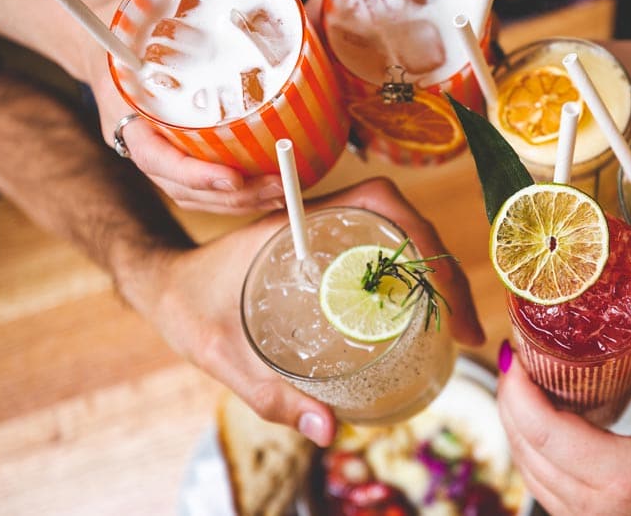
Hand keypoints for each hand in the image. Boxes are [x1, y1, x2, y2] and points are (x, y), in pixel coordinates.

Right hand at [79, 0, 284, 213]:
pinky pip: (202, 191)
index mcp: (126, 116)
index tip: (233, 178)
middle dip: (235, 196)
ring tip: (283, 193)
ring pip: (196, 197)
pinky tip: (269, 189)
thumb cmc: (131, 29)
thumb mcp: (146, 20)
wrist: (104, 41)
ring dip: (241, 202)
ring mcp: (157, 157)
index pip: (158, 159)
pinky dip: (235, 196)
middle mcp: (140, 145)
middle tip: (279, 187)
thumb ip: (185, 24)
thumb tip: (256, 11)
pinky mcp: (175, 159)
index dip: (196, 175)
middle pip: (185, 190)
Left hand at [127, 178, 482, 444]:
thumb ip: (267, 391)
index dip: (425, 238)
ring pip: (404, 240)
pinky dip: (416, 285)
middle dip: (447, 271)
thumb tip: (327, 428)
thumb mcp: (220, 351)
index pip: (381, 201)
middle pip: (407, 224)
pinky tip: (425, 323)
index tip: (447, 292)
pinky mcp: (331, 255)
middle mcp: (322, 220)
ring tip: (459, 328)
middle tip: (467, 329)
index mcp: (300, 222)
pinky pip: (387, 259)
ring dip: (438, 278)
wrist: (163, 286)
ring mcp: (330, 236)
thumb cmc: (186, 306)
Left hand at [497, 322, 630, 515]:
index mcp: (621, 475)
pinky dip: (531, 448)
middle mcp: (593, 505)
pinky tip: (541, 418)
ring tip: (523, 379)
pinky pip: (540, 484)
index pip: (542, 430)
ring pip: (526, 468)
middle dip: (509, 396)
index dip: (516, 388)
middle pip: (524, 446)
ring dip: (516, 422)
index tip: (513, 350)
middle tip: (515, 355)